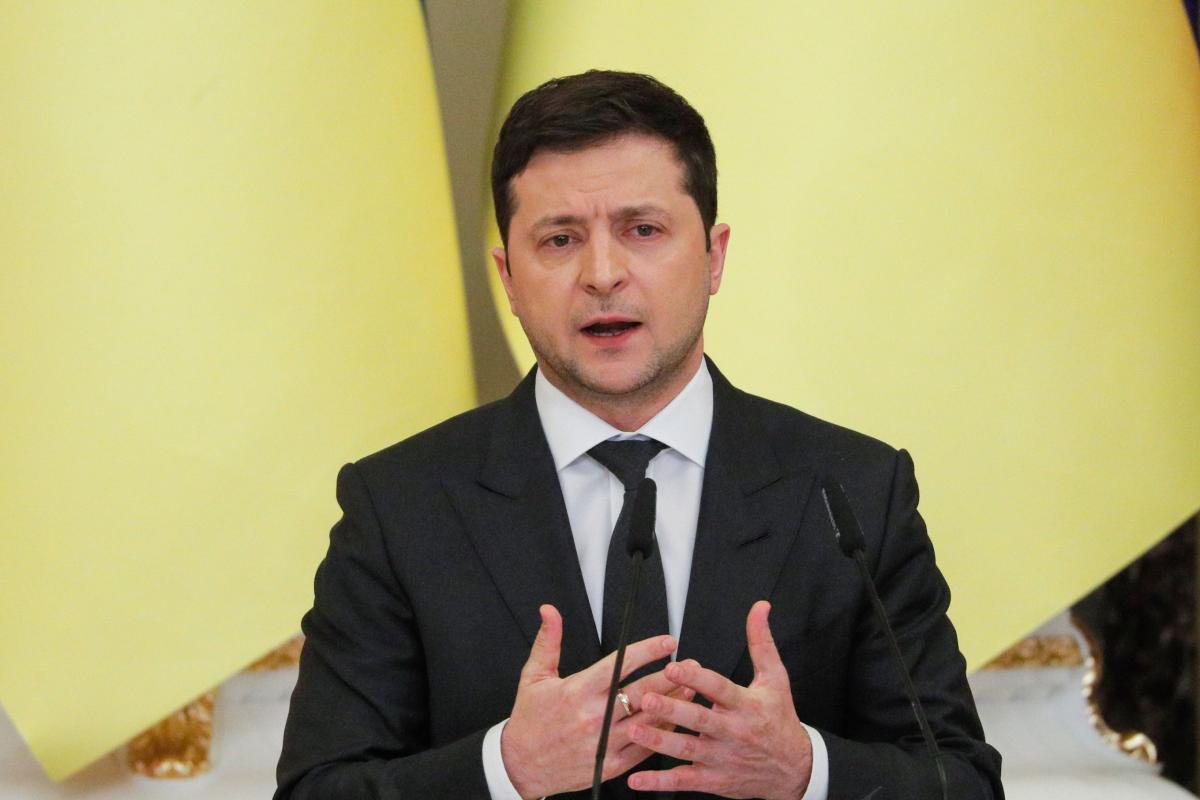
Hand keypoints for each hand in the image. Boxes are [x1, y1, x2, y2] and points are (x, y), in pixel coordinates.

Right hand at [500, 604, 693, 798]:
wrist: (520, 765)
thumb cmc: (529, 720)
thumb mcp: (533, 676)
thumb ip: (548, 641)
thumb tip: (549, 611)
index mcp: (577, 692)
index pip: (620, 665)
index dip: (648, 650)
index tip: (667, 641)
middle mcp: (593, 717)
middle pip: (642, 691)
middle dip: (670, 675)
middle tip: (690, 664)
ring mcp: (604, 743)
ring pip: (648, 720)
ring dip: (673, 703)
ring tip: (691, 688)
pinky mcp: (609, 765)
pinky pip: (644, 747)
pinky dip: (662, 732)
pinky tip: (674, 720)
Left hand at [627, 600, 812, 798]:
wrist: (794, 769)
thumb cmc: (779, 719)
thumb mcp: (775, 679)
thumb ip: (761, 642)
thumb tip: (759, 608)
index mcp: (745, 705)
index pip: (719, 689)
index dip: (697, 678)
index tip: (675, 666)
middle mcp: (732, 732)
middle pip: (699, 720)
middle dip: (672, 709)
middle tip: (647, 698)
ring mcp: (722, 758)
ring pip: (687, 750)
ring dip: (659, 741)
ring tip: (634, 730)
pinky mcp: (714, 779)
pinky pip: (684, 781)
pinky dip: (660, 782)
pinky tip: (637, 779)